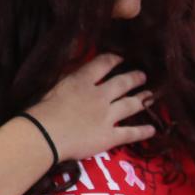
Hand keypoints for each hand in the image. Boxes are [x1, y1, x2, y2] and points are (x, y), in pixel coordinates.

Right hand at [26, 53, 156, 163]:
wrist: (45, 135)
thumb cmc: (42, 111)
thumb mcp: (54, 86)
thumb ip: (70, 79)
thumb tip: (78, 72)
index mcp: (82, 81)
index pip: (102, 64)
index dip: (114, 59)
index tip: (121, 58)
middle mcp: (99, 96)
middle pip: (122, 83)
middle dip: (134, 78)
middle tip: (143, 76)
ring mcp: (107, 116)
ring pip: (131, 105)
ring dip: (142, 99)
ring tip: (151, 97)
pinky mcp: (110, 136)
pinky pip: (131, 133)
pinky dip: (143, 131)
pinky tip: (152, 130)